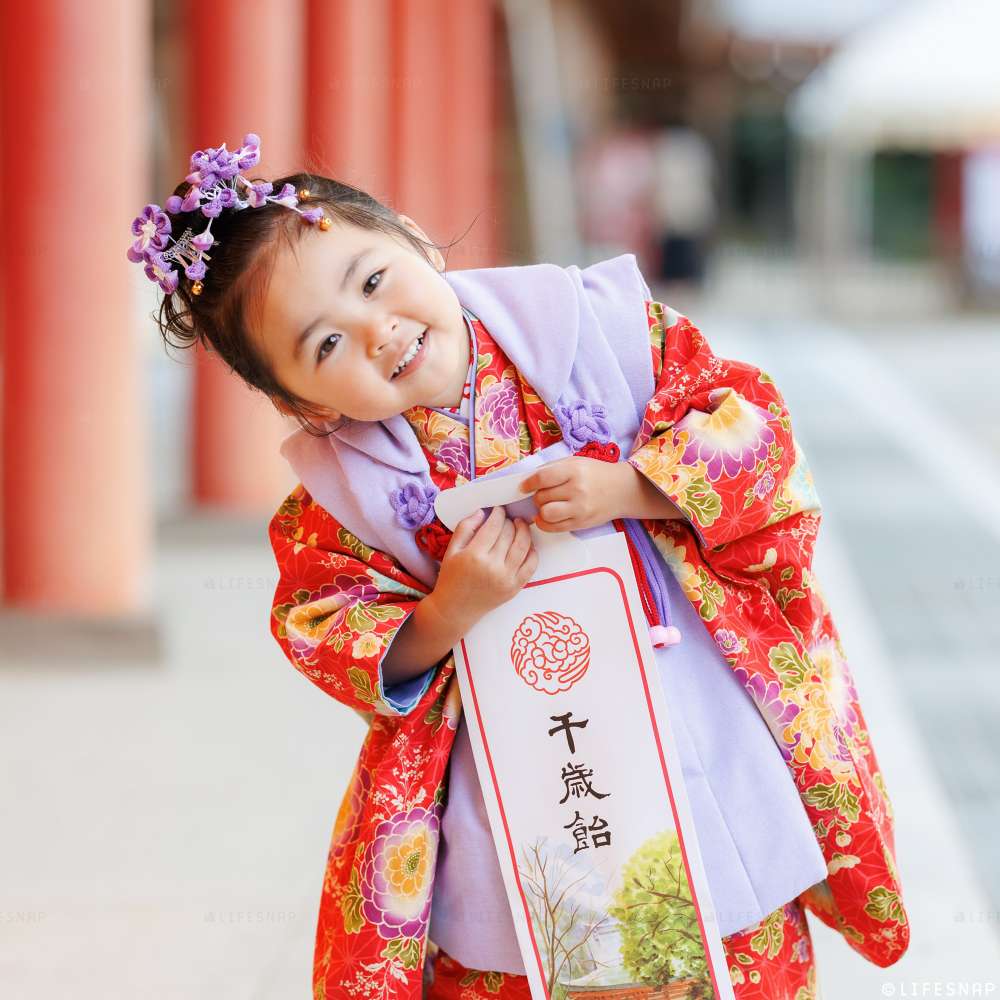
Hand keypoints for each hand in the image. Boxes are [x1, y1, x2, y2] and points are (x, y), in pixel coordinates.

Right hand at [429, 506, 537, 632]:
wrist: (455, 610)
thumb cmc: (451, 578)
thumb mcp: (451, 550)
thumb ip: (465, 527)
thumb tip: (483, 511)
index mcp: (475, 555)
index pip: (494, 526)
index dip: (498, 514)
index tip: (498, 510)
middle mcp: (493, 567)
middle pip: (509, 533)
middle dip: (509, 521)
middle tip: (507, 518)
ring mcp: (506, 578)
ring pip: (523, 545)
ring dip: (524, 531)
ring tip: (520, 525)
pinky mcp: (515, 587)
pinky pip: (531, 564)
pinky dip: (533, 551)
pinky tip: (527, 544)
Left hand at [519, 456, 682, 530]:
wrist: (622, 490)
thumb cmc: (595, 474)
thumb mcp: (575, 462)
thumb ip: (553, 468)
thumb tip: (528, 479)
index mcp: (574, 471)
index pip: (542, 478)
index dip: (528, 483)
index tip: (523, 486)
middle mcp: (577, 490)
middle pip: (542, 497)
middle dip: (537, 496)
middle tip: (542, 494)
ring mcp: (580, 508)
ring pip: (546, 514)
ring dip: (540, 510)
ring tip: (546, 505)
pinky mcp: (581, 523)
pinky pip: (554, 528)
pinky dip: (545, 523)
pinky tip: (547, 517)